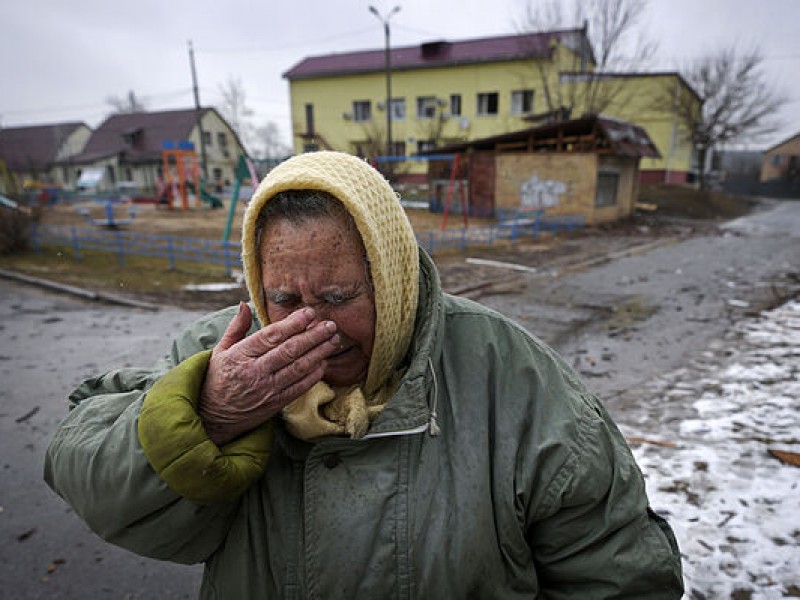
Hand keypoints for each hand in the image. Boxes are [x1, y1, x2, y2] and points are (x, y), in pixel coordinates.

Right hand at [199, 303, 339, 445]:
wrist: (213, 417)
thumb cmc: (217, 379)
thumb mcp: (220, 351)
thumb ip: (236, 327)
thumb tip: (244, 303)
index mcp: (241, 355)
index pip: (271, 336)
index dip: (293, 323)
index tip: (309, 313)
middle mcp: (255, 372)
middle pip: (289, 350)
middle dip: (313, 336)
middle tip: (330, 325)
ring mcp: (267, 389)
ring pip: (298, 368)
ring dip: (319, 353)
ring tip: (334, 341)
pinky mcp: (275, 404)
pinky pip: (299, 388)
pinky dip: (314, 375)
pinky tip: (324, 363)